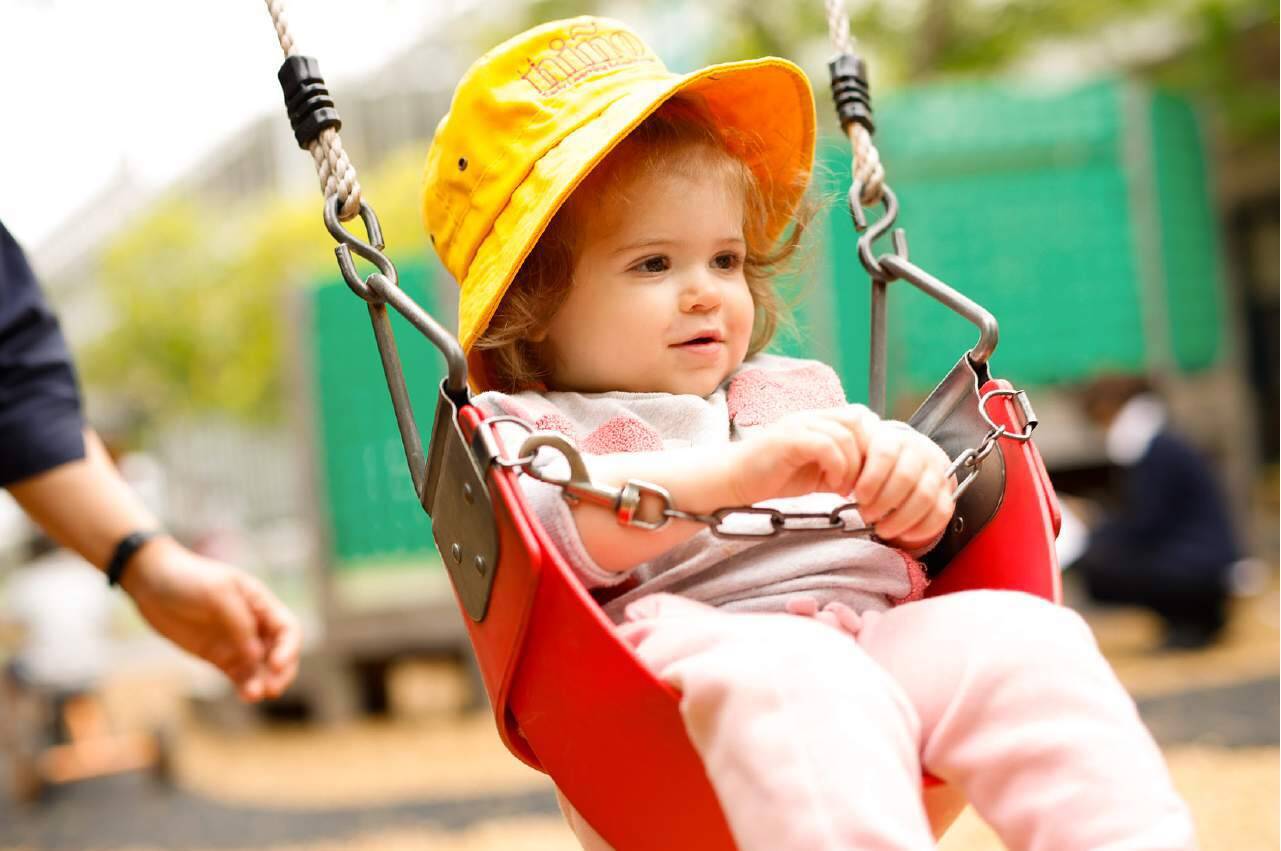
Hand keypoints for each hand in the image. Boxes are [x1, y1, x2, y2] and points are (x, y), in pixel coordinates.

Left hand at [119, 538, 300, 701]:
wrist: (150, 581)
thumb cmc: (188, 578)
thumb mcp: (217, 593)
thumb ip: (239, 623)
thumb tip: (256, 655)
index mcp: (260, 603)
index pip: (287, 629)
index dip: (289, 648)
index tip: (276, 664)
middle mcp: (253, 624)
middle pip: (280, 652)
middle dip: (281, 672)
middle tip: (273, 689)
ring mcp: (235, 641)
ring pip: (260, 667)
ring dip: (262, 682)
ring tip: (253, 696)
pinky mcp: (217, 655)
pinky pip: (238, 674)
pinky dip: (245, 686)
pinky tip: (245, 695)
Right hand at [727, 406, 873, 504]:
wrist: (731, 481)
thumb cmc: (773, 477)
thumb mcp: (817, 471)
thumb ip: (841, 465)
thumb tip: (873, 475)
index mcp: (818, 420)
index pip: (861, 418)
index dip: (872, 446)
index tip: (869, 477)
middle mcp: (810, 416)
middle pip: (859, 421)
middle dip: (868, 455)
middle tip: (862, 485)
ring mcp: (798, 425)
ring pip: (845, 435)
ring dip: (852, 466)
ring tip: (843, 489)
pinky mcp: (788, 439)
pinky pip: (826, 446)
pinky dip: (837, 468)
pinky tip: (831, 486)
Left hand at [852, 418, 955, 549]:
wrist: (908, 459)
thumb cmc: (877, 463)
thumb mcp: (862, 455)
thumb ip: (852, 464)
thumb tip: (838, 481)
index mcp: (894, 440)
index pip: (885, 454)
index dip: (871, 479)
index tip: (859, 497)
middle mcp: (920, 452)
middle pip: (905, 478)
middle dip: (883, 503)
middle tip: (867, 516)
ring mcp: (937, 473)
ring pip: (924, 497)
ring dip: (900, 519)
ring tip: (882, 529)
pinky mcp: (947, 493)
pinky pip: (941, 513)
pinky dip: (922, 528)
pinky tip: (904, 534)